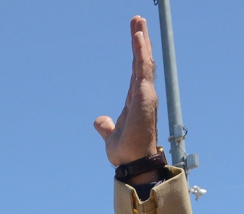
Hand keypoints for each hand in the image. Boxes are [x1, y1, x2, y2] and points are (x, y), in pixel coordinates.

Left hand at [93, 16, 159, 167]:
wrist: (132, 163)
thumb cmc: (126, 152)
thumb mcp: (111, 136)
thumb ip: (106, 127)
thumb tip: (99, 121)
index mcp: (136, 100)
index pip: (136, 71)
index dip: (137, 53)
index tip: (136, 36)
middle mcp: (143, 94)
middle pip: (142, 61)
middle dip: (140, 40)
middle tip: (137, 20)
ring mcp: (145, 94)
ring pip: (144, 61)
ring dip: (141, 40)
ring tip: (138, 21)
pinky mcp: (144, 96)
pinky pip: (143, 68)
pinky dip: (141, 52)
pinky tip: (139, 37)